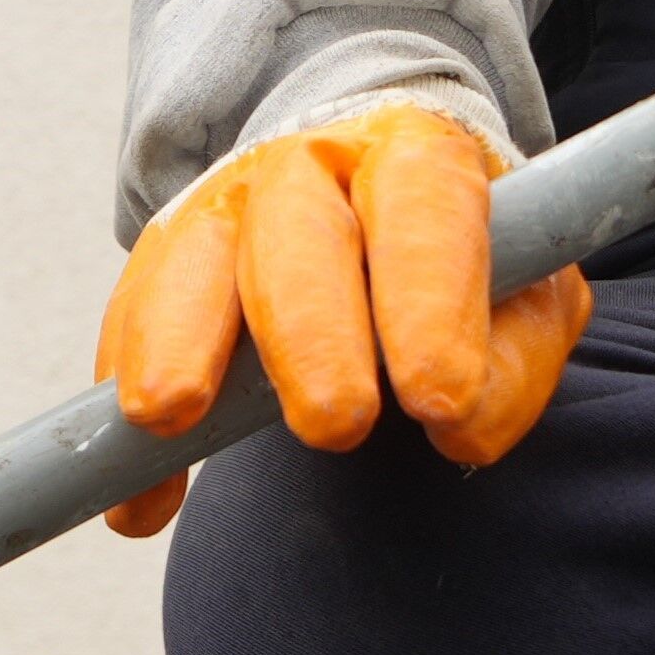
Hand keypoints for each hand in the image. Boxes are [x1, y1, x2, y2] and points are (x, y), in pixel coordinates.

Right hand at [93, 100, 594, 538]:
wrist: (375, 183)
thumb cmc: (466, 259)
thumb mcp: (528, 293)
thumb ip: (514, 356)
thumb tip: (460, 427)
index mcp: (417, 154)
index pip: (426, 209)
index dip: (430, 301)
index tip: (439, 402)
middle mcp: (314, 165)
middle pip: (297, 230)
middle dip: (310, 331)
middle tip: (336, 425)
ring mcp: (228, 204)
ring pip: (190, 258)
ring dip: (174, 338)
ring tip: (168, 418)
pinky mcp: (168, 257)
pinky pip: (132, 322)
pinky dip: (127, 401)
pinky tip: (140, 500)